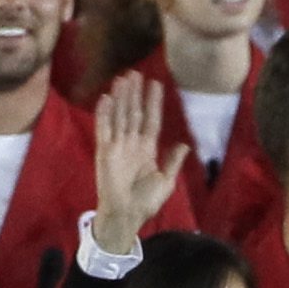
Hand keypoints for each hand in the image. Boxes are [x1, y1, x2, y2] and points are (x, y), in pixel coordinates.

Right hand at [86, 72, 188, 253]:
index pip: (151, 119)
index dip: (153, 102)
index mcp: (147, 149)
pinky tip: (107, 98)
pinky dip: (104, 114)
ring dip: (121, 97)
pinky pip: (104, 129)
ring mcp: (117, 146)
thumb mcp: (165, 182)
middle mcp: (132, 143)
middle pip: (134, 112)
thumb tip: (184, 146)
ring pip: (120, 115)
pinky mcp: (104, 151)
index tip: (156, 84)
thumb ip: (172, 162)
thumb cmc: (146, 202)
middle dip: (135, 93)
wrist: (127, 215)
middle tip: (135, 72)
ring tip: (123, 78)